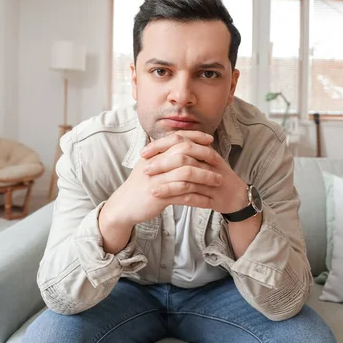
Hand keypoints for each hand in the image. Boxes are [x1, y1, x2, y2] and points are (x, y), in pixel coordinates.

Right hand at [103, 131, 222, 226]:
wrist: (124, 205)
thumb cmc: (141, 185)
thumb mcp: (149, 164)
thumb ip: (163, 154)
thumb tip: (181, 143)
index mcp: (153, 153)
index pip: (177, 138)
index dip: (195, 136)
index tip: (210, 139)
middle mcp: (155, 163)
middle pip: (184, 153)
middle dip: (205, 156)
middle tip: (219, 162)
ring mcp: (156, 179)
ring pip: (186, 174)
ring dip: (205, 177)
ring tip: (218, 181)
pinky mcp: (159, 196)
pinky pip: (183, 194)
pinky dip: (198, 197)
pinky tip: (209, 201)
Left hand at [141, 131, 248, 214]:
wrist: (236, 196)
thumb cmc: (214, 177)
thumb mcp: (202, 160)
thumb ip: (184, 152)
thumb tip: (160, 143)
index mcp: (204, 150)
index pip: (180, 140)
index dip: (160, 145)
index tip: (144, 152)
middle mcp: (208, 162)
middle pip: (182, 156)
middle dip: (161, 163)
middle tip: (144, 169)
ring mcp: (211, 179)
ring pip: (186, 177)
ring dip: (167, 183)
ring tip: (151, 188)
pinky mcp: (212, 196)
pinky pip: (192, 196)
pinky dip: (177, 198)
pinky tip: (165, 201)